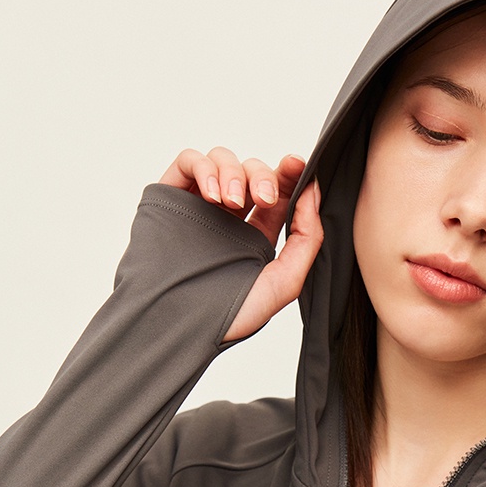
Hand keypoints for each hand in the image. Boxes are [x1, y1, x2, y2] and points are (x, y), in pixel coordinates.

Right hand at [159, 147, 322, 340]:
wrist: (181, 325)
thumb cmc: (230, 315)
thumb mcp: (284, 282)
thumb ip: (306, 238)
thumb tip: (314, 192)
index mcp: (256, 234)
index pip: (277, 191)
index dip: (289, 174)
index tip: (298, 165)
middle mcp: (228, 217)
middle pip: (252, 172)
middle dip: (263, 175)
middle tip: (265, 196)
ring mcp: (199, 205)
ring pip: (222, 160)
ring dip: (234, 172)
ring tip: (232, 202)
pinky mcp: (171, 198)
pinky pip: (188, 161)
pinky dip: (204, 168)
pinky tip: (213, 195)